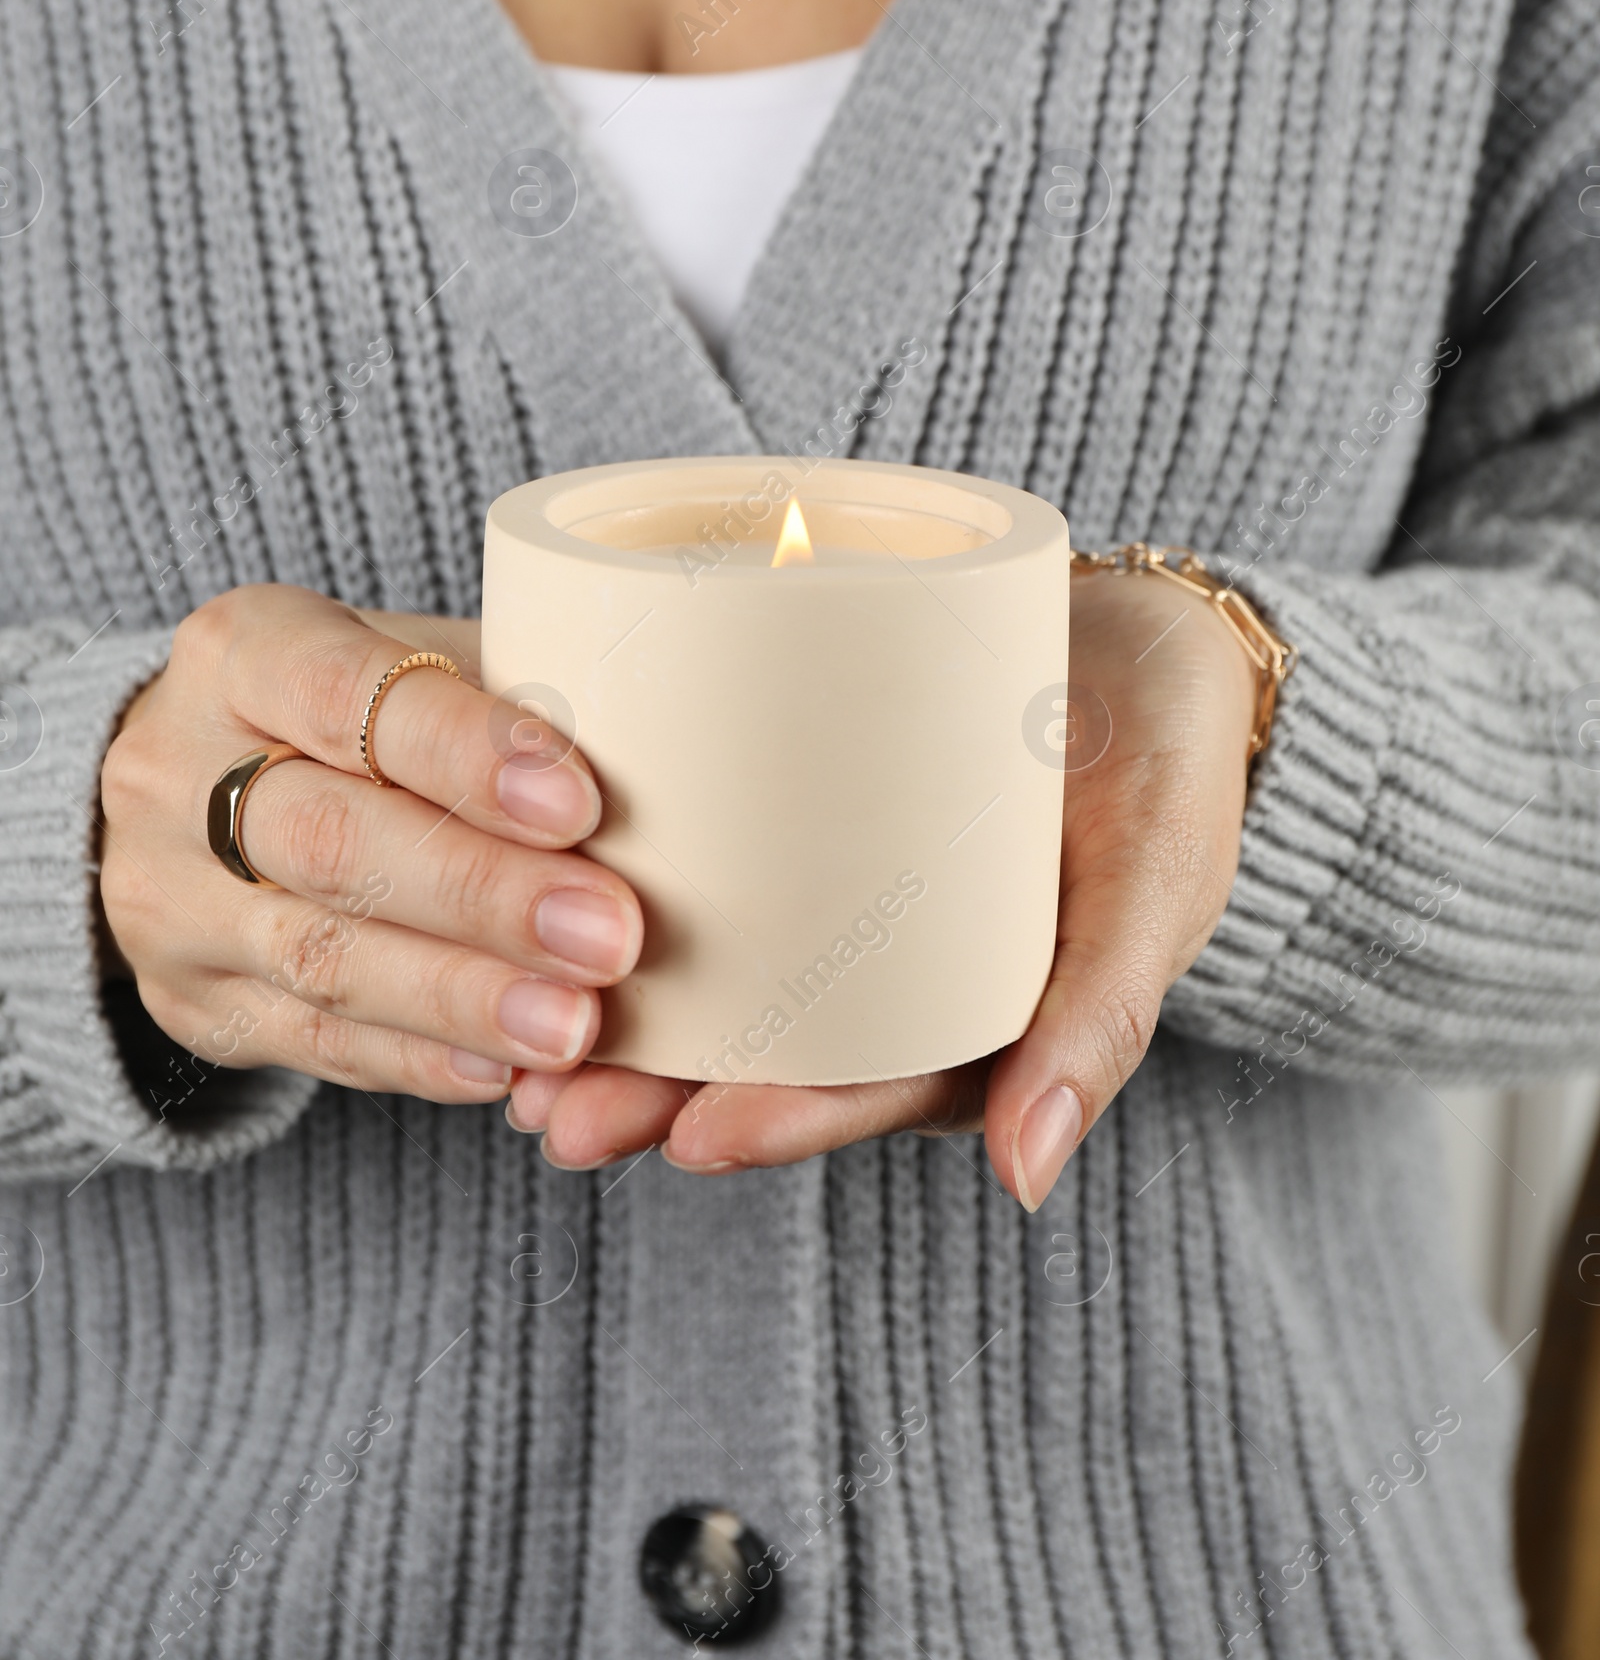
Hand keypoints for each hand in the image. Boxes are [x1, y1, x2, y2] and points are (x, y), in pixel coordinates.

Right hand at [99, 586, 644, 1101]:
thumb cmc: (356, 706)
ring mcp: (170, 900)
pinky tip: (504, 1070)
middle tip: (610, 935)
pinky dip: (420, 1060)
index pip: (349, 696)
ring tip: (575, 1027)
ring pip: (323, 958)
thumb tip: (659, 766)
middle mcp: (177, 772)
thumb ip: (505, 695)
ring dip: (463, 999)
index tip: (582, 801)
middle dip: (484, 895)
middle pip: (333, 842)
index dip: (466, 752)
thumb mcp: (408, 658)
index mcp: (243, 651)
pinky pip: (313, 1043)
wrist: (196, 783)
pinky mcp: (192, 1003)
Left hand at [507, 566, 1257, 1204]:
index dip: (775, 1117)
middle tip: (551, 1114)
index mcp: (972, 1021)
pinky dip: (628, 889)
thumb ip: (1102, 1014)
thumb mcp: (1157, 881)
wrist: (1150, 639)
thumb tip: (1027, 1180)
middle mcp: (891, 978)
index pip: (863, 1087)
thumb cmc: (1170, 768)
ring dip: (617, 1011)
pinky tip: (535, 888)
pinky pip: (713, 867)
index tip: (689, 1135)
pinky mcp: (801, 812)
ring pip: (719, 975)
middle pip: (766, 1048)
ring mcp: (842, 899)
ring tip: (507, 1039)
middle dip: (656, 1091)